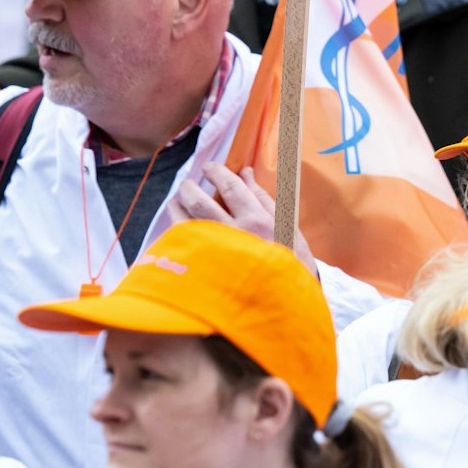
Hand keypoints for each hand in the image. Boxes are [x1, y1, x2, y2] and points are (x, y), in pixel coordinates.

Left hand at [170, 163, 316, 272]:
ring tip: (175, 202)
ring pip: (184, 224)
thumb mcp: (285, 225)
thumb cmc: (292, 259)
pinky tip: (176, 228)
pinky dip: (176, 234)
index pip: (230, 187)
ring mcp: (216, 256)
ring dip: (176, 208)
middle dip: (189, 188)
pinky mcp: (205, 273)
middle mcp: (234, 236)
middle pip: (200, 203)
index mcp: (257, 222)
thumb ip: (262, 197)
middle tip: (187, 184)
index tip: (209, 167)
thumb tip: (245, 173)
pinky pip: (183, 248)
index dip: (216, 172)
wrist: (287, 300)